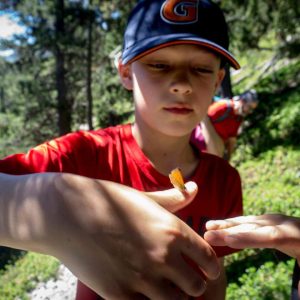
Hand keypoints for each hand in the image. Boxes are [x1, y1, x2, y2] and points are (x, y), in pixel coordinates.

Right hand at [0, 173, 219, 299]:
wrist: (70, 214)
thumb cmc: (111, 200)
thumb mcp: (145, 197)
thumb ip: (174, 197)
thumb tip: (194, 185)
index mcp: (173, 230)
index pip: (208, 259)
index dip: (211, 267)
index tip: (206, 269)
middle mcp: (163, 256)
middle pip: (196, 287)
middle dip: (193, 285)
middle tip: (183, 279)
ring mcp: (142, 277)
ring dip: (174, 297)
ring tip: (164, 286)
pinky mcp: (120, 294)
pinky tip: (142, 289)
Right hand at [204, 214, 299, 261]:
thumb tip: (298, 294)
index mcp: (296, 236)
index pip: (270, 236)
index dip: (248, 238)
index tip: (228, 240)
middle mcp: (284, 224)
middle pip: (254, 226)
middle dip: (230, 229)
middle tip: (207, 234)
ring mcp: (275, 220)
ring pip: (248, 221)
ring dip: (227, 224)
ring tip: (208, 227)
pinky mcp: (269, 220)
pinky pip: (248, 221)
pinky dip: (233, 223)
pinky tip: (219, 225)